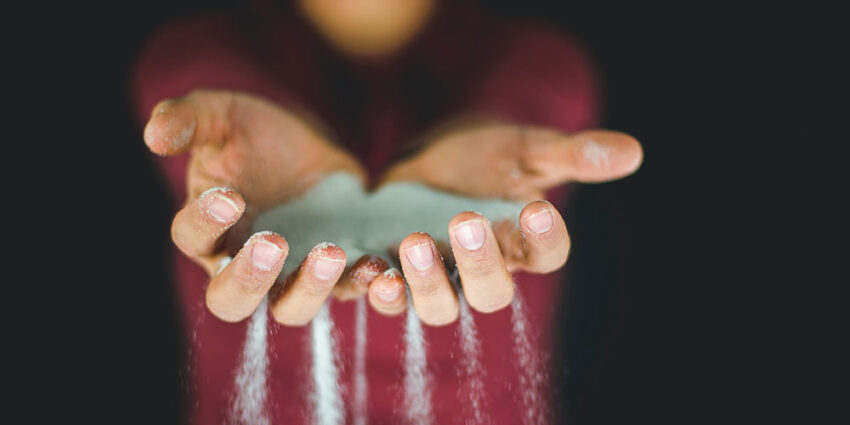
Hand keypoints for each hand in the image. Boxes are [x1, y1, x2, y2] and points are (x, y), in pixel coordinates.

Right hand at [145, 89, 388, 324]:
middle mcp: (241, 265)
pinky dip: (360, 282)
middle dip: (248, 279)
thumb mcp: (222, 116)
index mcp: (206, 230)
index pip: (192, 239)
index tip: (229, 194)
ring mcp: (289, 275)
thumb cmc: (253, 135)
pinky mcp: (335, 274)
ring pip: (290, 308)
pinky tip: (375, 264)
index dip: (205, 222)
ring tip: (331, 253)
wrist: (310, 147)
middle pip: (230, 300)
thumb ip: (189, 120)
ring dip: (309, 288)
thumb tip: (154, 134)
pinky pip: (345, 291)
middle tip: (272, 244)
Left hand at [372, 123, 642, 324]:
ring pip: (438, 306)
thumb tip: (632, 152)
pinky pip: (389, 296)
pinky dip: (378, 288)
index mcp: (523, 244)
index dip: (544, 239)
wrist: (431, 158)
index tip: (537, 207)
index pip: (546, 255)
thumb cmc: (486, 156)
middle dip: (481, 263)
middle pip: (492, 293)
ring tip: (414, 243)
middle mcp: (483, 272)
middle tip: (467, 221)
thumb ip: (570, 155)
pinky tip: (371, 271)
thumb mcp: (525, 148)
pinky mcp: (394, 273)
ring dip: (427, 282)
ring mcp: (437, 277)